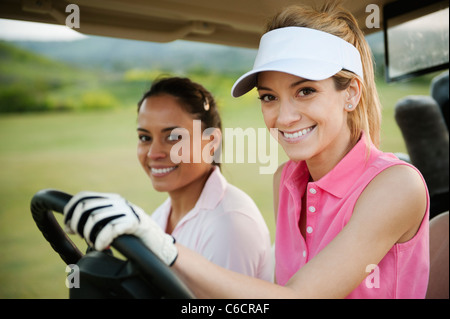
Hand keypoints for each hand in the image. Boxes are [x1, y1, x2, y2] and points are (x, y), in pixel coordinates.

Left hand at [63, 191, 177, 265]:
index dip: (70, 211)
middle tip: (81, 237)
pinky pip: (110, 228)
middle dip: (76, 224)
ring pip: (95, 219)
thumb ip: (97, 220)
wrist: (159, 245)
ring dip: (89, 235)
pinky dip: (101, 240)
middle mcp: (119, 201)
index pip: (83, 197)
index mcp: (112, 199)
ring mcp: (128, 210)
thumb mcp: (114, 223)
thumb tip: (71, 226)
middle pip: (85, 207)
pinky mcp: (135, 222)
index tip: (68, 227)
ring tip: (95, 244)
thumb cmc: (134, 237)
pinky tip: (103, 247)